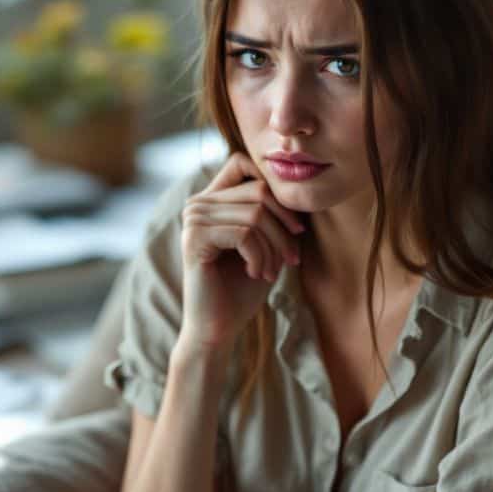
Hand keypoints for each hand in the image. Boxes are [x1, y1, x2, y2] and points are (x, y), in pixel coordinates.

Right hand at [178, 152, 305, 350]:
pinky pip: (244, 234)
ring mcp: (193, 218)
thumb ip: (274, 214)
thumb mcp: (267, 244)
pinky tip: (257, 274)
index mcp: (212, 199)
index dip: (276, 191)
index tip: (296, 228)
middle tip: (290, 259)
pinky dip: (260, 257)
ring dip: (274, 247)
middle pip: (259, 191)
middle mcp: (198, 203)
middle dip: (284, 228)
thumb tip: (299, 189)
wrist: (219, 327)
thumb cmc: (243, 287)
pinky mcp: (194, 238)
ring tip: (272, 271)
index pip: (244, 164)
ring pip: (255, 215)